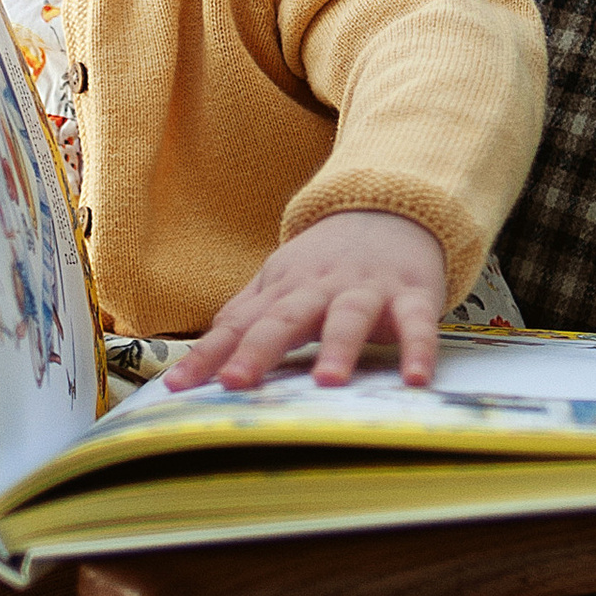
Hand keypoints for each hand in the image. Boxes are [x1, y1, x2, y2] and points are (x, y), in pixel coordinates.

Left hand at [163, 211, 446, 393]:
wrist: (391, 208)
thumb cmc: (327, 260)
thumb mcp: (280, 282)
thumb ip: (244, 317)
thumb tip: (199, 357)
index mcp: (282, 290)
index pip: (237, 326)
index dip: (207, 356)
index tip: (177, 387)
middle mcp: (319, 289)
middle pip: (283, 320)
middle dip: (257, 351)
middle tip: (235, 385)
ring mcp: (366, 290)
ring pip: (348, 318)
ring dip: (338, 349)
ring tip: (327, 384)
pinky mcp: (412, 295)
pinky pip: (417, 324)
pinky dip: (418, 349)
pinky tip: (417, 379)